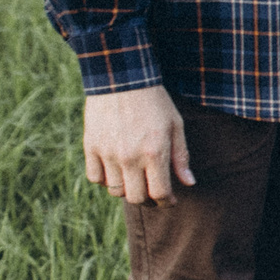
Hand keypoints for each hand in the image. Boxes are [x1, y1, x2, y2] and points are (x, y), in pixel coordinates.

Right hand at [84, 85, 192, 205]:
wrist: (122, 78)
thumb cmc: (155, 101)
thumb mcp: (176, 125)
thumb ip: (181, 157)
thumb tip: (189, 183)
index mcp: (154, 153)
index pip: (159, 194)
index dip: (166, 202)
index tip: (169, 199)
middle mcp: (130, 157)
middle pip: (136, 198)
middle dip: (148, 199)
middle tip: (152, 192)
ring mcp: (108, 153)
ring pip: (115, 190)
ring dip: (127, 189)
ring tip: (135, 178)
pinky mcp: (91, 147)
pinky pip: (95, 178)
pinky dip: (105, 180)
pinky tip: (115, 170)